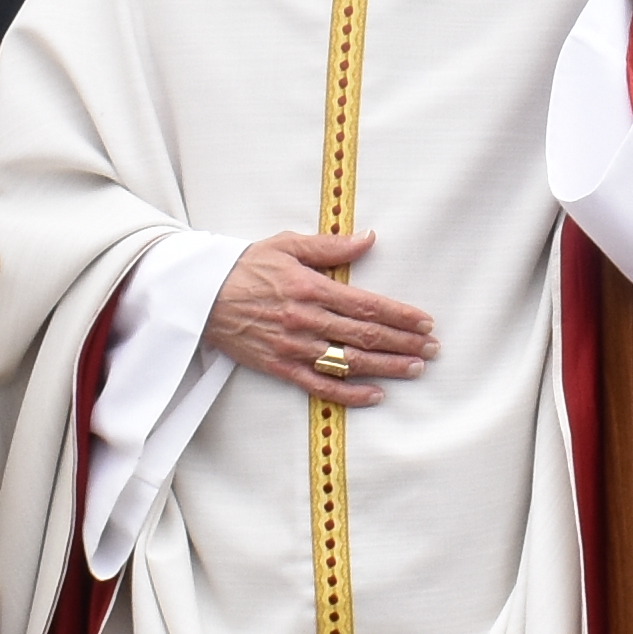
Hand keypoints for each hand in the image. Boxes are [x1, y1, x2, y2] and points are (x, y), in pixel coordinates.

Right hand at [211, 228, 437, 399]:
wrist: (200, 295)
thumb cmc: (245, 266)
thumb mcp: (287, 245)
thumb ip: (330, 246)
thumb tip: (368, 238)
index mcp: (310, 288)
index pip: (367, 305)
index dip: (400, 315)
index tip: (425, 321)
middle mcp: (306, 320)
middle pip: (365, 335)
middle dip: (403, 343)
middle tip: (432, 349)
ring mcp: (294, 347)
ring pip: (349, 362)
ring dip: (386, 366)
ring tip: (415, 368)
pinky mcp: (280, 367)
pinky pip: (321, 386)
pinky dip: (350, 393)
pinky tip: (376, 395)